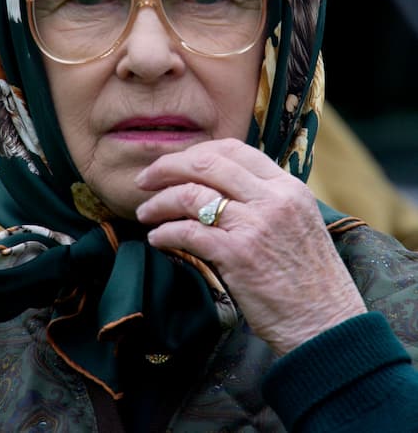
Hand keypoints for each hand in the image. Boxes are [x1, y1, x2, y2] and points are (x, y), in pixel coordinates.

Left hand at [135, 138, 366, 354]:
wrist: (327, 323)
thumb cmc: (310, 280)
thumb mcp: (298, 223)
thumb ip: (266, 200)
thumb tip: (221, 189)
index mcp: (288, 186)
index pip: (234, 149)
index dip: (196, 153)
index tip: (174, 164)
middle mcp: (272, 198)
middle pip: (206, 163)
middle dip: (167, 167)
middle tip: (145, 180)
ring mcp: (255, 224)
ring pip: (191, 194)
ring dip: (159, 203)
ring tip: (145, 214)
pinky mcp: (238, 254)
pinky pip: (188, 232)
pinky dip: (165, 232)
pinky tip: (158, 239)